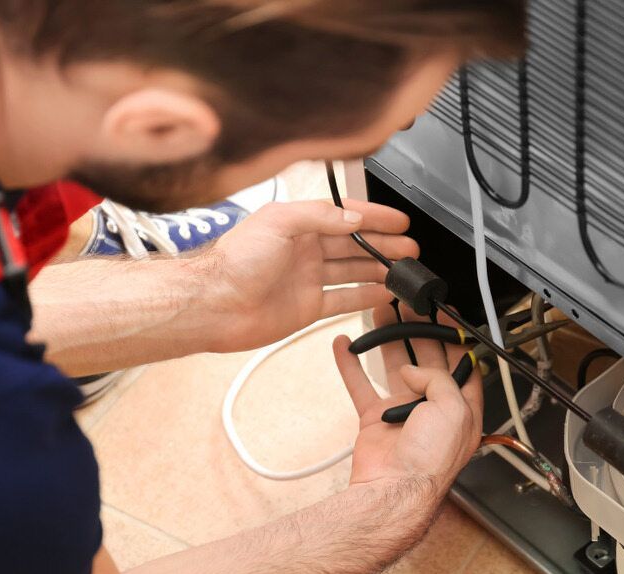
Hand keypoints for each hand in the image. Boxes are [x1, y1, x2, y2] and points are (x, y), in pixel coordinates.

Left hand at [197, 199, 418, 352]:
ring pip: (352, 271)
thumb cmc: (234, 261)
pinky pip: (343, 300)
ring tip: (403, 270)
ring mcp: (307, 279)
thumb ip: (319, 216)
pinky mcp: (307, 307)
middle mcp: (304, 250)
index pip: (345, 216)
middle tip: (410, 248)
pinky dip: (364, 297)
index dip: (374, 217)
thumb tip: (353, 218)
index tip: (399, 221)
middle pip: (354, 244)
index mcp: (297, 224)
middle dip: (383, 244)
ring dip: (378, 269)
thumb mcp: (278, 222)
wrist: (213, 304)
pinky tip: (382, 294)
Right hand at [333, 305, 483, 495]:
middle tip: (408, 305)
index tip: (442, 312)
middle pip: (428, 357)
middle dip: (419, 329)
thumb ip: (438, 378)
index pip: (462, 362)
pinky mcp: (375, 419)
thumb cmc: (430, 461)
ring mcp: (404, 412)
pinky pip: (361, 385)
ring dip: (387, 338)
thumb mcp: (452, 408)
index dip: (454, 336)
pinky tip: (345, 346)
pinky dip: (350, 365)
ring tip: (380, 313)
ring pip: (395, 365)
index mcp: (463, 407)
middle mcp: (435, 408)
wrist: (393, 491)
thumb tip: (413, 369)